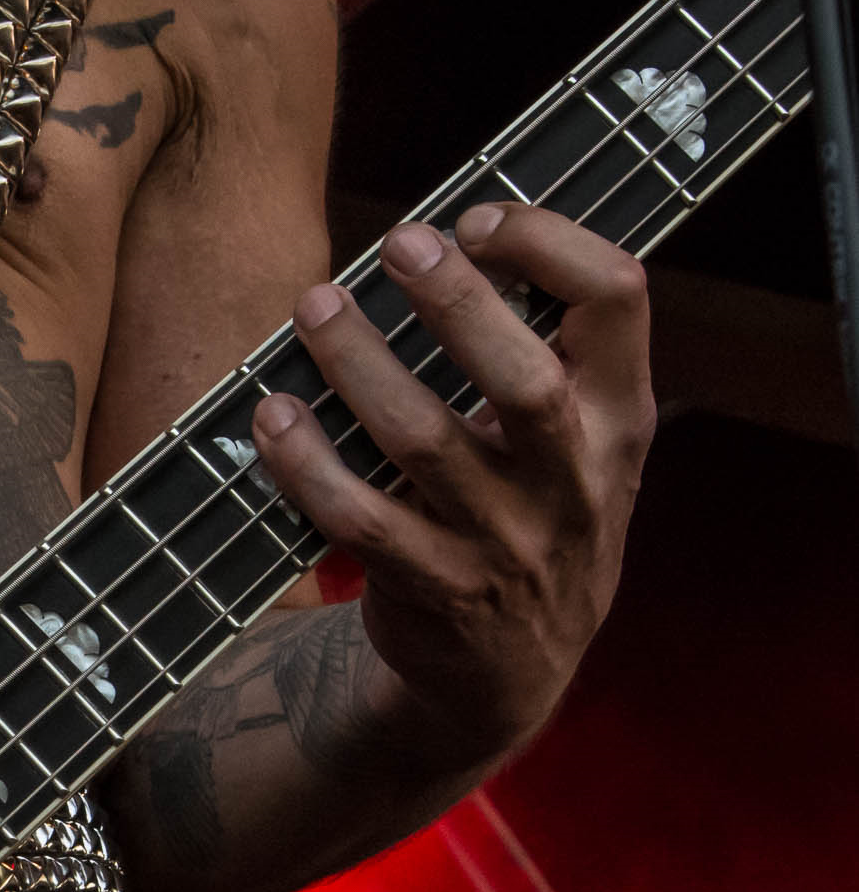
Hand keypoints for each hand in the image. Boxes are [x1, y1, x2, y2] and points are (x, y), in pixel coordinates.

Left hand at [251, 203, 656, 757]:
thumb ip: (548, 360)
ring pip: (424, 442)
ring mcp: (503, 543)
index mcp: (618, 421)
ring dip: (360, 367)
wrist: (510, 674)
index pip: (619, 302)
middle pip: (523, 376)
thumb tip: (454, 245)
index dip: (553, 243)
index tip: (480, 217)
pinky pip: (359, 518)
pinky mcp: (433, 590)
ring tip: (315, 307)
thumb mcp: (582, 449)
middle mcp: (572, 482)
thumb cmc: (532, 522)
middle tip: (397, 244)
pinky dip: (308, 465)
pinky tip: (272, 417)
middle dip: (457, 301)